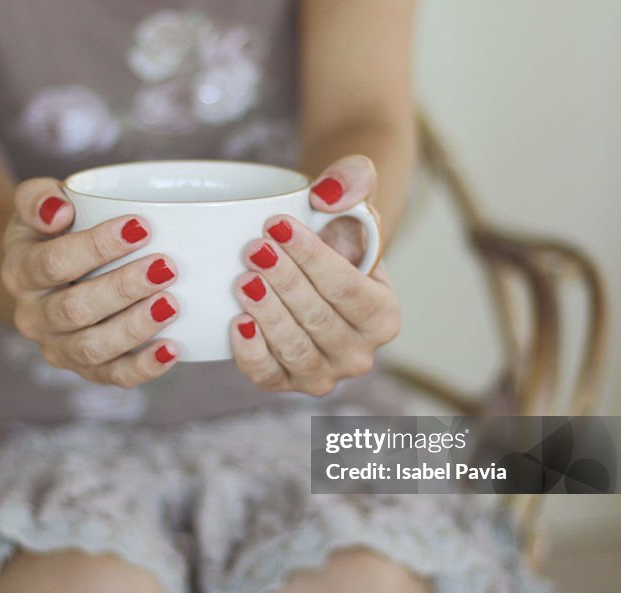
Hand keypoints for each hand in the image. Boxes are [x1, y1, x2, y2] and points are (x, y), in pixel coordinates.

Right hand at [1, 178, 179, 386]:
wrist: (42, 276)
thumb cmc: (50, 232)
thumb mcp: (35, 204)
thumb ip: (38, 197)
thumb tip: (58, 210)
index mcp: (21, 272)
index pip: (53, 263)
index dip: (96, 247)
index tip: (141, 226)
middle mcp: (33, 316)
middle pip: (74, 309)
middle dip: (122, 289)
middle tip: (166, 267)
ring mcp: (59, 347)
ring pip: (92, 348)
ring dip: (134, 328)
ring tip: (171, 304)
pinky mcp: (87, 369)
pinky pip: (113, 376)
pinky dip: (143, 368)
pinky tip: (171, 350)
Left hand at [230, 155, 400, 395]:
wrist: (310, 264)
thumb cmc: (333, 231)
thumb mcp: (350, 199)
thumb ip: (353, 180)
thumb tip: (329, 193)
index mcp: (384, 315)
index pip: (346, 288)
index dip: (311, 258)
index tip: (276, 225)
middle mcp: (360, 353)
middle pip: (318, 320)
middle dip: (284, 282)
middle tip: (253, 249)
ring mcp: (324, 374)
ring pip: (295, 350)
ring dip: (267, 314)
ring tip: (243, 280)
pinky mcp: (285, 383)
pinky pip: (268, 377)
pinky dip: (251, 353)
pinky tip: (236, 322)